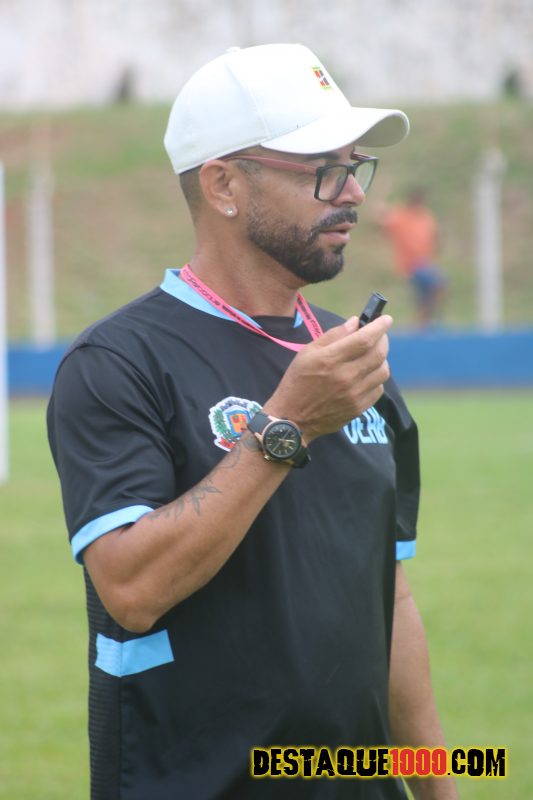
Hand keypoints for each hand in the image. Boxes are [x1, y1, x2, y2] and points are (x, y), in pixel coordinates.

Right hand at [264, 314, 391, 442]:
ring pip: (383, 371)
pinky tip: (365, 375)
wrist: (293, 419)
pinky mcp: (358, 408)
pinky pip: (378, 388)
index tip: (386, 319)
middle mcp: (346, 377)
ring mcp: (354, 395)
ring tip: (371, 356)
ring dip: (381, 359)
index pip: (365, 339)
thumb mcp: (307, 353)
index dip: (379, 326)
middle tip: (379, 335)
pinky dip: (375, 378)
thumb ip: (333, 335)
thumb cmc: (297, 382)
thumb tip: (355, 322)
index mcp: (331, 360)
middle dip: (383, 340)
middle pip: (379, 354)